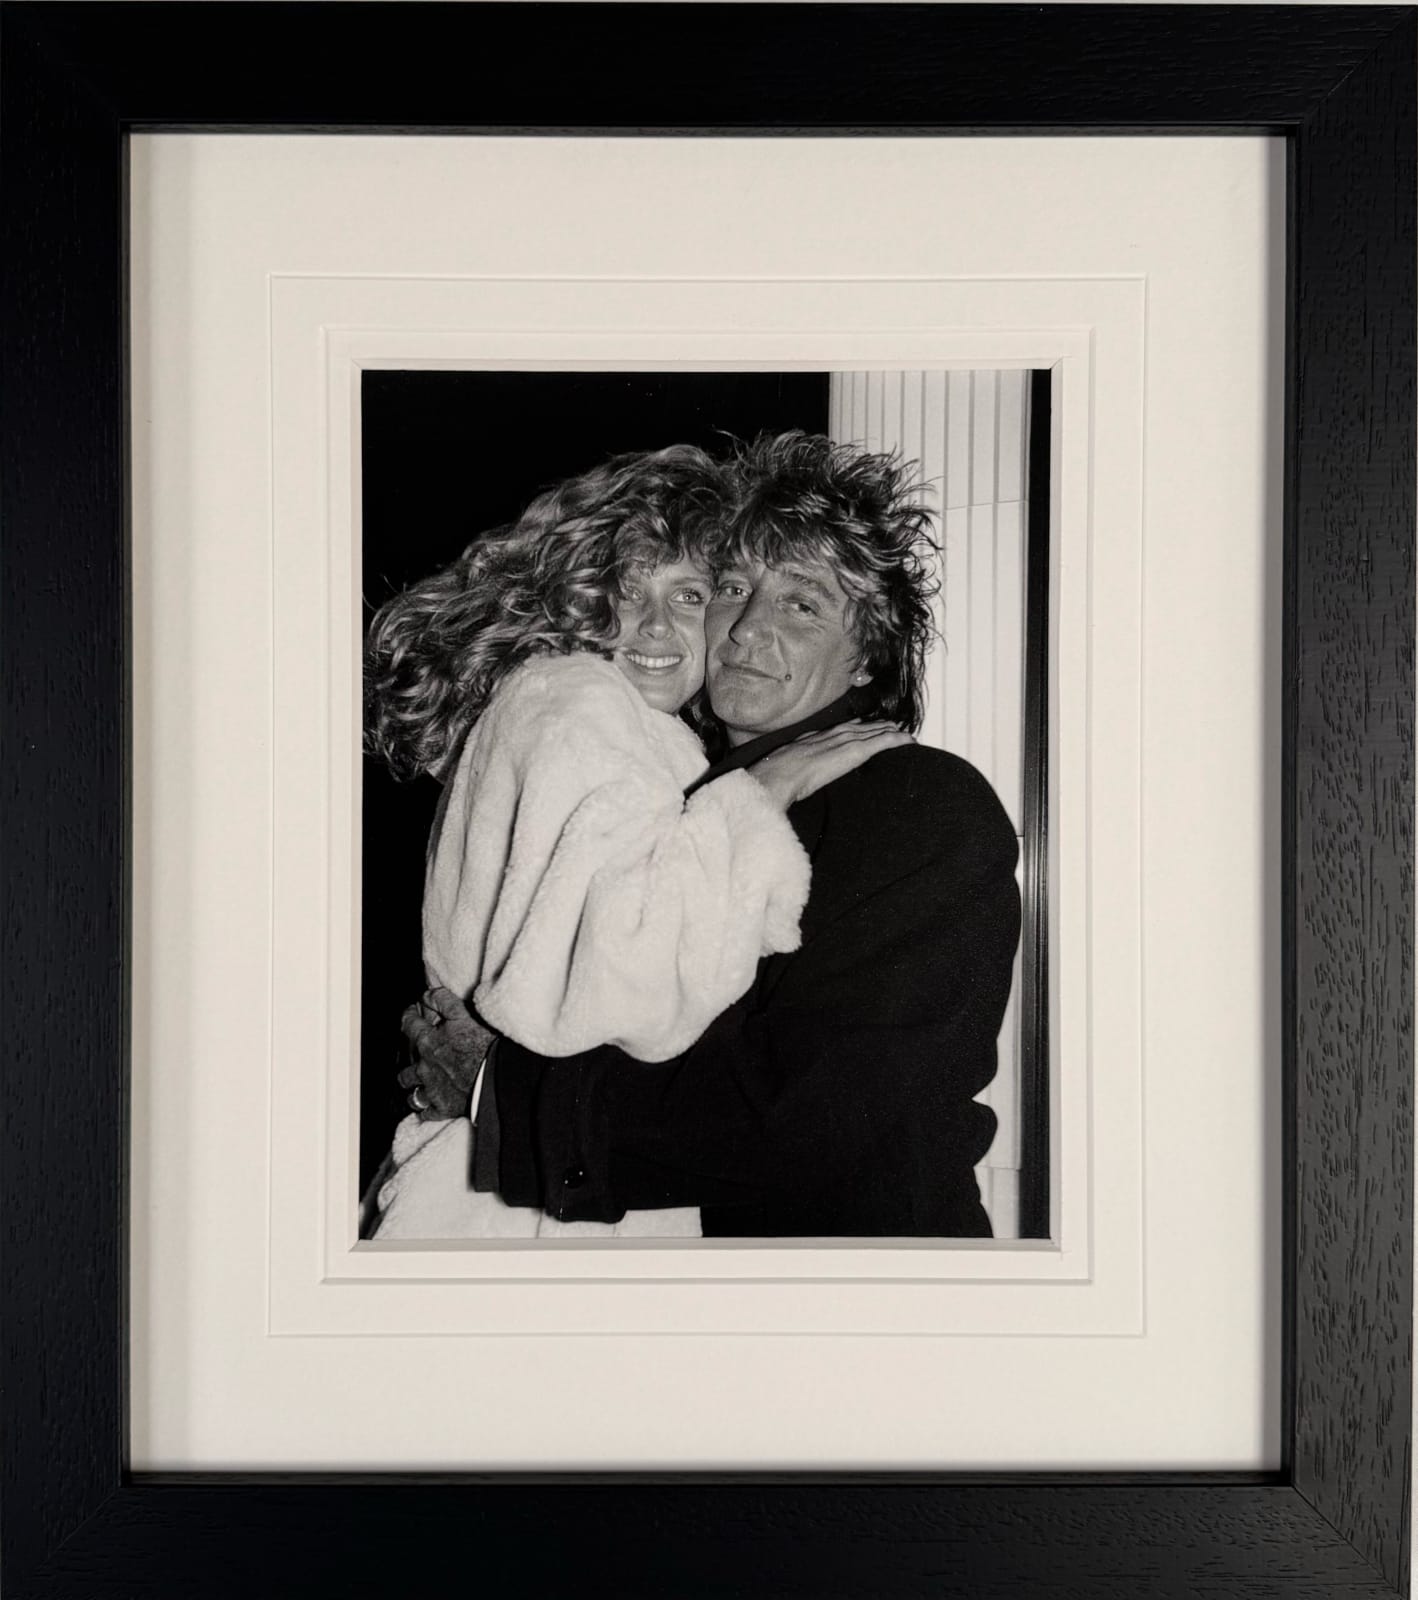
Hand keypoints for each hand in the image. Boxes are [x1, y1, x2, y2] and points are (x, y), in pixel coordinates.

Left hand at [396, 987, 495, 1120]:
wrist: (499, 1077)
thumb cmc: (485, 1044)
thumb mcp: (464, 1014)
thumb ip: (442, 1001)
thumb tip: (426, 994)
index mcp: (428, 1041)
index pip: (408, 1025)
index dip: (408, 1017)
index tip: (411, 1014)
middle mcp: (424, 1067)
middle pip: (406, 1064)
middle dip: (411, 1060)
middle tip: (419, 1055)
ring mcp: (431, 1089)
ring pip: (412, 1091)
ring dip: (414, 1087)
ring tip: (420, 1085)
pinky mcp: (443, 1108)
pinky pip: (426, 1112)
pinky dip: (427, 1108)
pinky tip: (432, 1105)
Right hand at [748, 720, 914, 809]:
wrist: (779, 775)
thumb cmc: (776, 776)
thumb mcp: (785, 769)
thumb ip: (794, 772)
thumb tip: (792, 784)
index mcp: (815, 738)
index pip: (841, 729)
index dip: (855, 727)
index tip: (864, 726)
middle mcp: (831, 735)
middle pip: (860, 727)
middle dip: (877, 726)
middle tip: (892, 726)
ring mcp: (843, 741)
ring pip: (874, 731)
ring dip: (890, 731)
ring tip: (903, 732)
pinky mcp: (854, 751)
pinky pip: (882, 742)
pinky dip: (897, 740)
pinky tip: (909, 741)